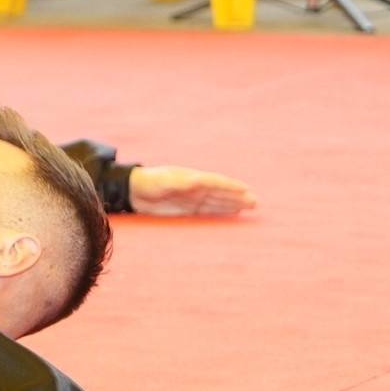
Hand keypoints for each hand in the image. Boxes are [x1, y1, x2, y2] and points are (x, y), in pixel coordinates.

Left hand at [128, 165, 255, 218]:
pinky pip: (209, 210)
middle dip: (238, 197)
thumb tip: (198, 181)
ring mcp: (193, 198)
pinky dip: (221, 211)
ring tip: (250, 206)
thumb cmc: (149, 182)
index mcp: (193, 178)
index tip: (245, 190)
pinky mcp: (188, 209)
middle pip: (221, 193)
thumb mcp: (164, 181)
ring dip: (233, 204)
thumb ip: (181, 182)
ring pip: (218, 202)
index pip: (216, 182)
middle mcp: (196, 188)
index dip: (230, 187)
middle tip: (255, 203)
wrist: (134, 190)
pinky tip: (232, 212)